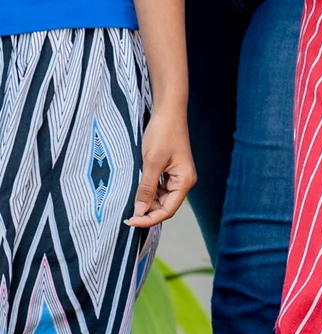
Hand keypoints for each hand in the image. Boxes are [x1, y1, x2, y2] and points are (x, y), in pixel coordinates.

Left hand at [127, 106, 194, 227]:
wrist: (168, 112)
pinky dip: (147, 192)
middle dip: (147, 212)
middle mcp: (183, 181)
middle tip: (125, 214)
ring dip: (146, 202)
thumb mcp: (152, 163)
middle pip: (165, 206)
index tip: (130, 221)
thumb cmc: (163, 133)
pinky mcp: (169, 170)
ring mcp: (177, 175)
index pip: (167, 210)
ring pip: (160, 198)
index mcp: (184, 181)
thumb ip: (147, 189)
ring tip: (129, 201)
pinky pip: (159, 188)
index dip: (149, 219)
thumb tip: (140, 211)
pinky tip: (136, 190)